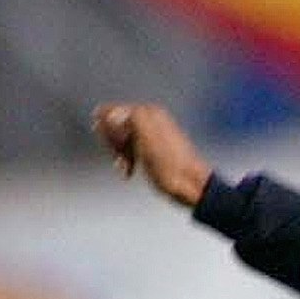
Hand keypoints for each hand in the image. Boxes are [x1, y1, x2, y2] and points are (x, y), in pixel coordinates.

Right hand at [93, 102, 210, 206]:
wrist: (192, 187)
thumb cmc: (170, 166)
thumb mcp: (147, 138)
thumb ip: (130, 120)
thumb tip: (112, 112)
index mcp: (150, 113)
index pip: (114, 112)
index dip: (106, 129)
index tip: (110, 146)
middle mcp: (153, 120)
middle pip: (117, 126)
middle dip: (113, 141)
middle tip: (118, 157)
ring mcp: (154, 136)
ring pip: (123, 140)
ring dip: (119, 153)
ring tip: (124, 167)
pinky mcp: (155, 151)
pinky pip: (132, 150)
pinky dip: (127, 160)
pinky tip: (127, 171)